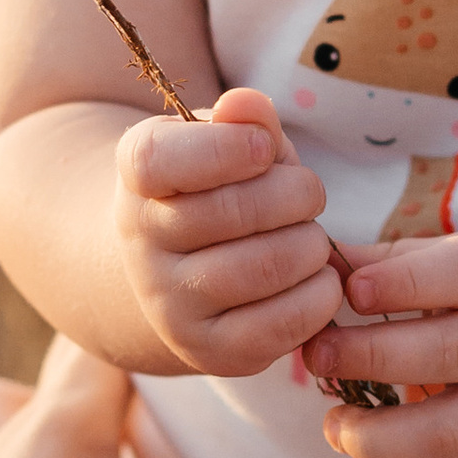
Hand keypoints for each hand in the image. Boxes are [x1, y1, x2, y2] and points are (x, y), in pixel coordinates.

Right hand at [114, 83, 341, 377]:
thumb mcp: (223, 144)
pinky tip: (316, 277)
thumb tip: (248, 106)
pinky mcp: (208, 351)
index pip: (157, 160)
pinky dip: (320, 295)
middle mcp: (141, 244)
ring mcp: (170, 304)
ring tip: (310, 237)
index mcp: (138, 178)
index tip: (264, 147)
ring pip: (265, 268)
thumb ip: (244, 121)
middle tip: (309, 194)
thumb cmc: (215, 190)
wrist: (178, 272)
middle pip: (233, 211)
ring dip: (312, 244)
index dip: (223, 148)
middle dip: (297, 194)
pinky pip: (283, 324)